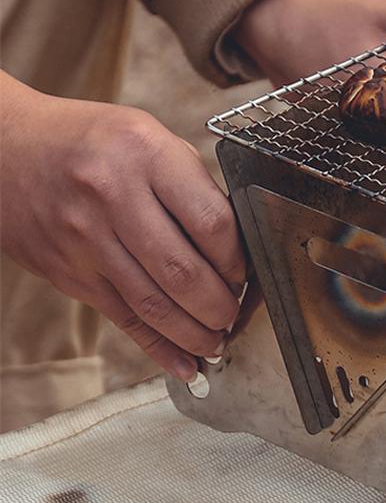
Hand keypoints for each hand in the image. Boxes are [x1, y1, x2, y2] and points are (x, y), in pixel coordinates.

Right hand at [0, 73, 245, 381]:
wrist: (7, 150)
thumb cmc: (92, 142)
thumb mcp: (149, 138)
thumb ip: (192, 185)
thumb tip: (236, 246)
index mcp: (146, 156)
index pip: (211, 222)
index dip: (238, 259)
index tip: (245, 273)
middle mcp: (114, 196)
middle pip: (183, 271)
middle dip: (220, 306)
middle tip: (235, 315)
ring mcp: (87, 239)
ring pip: (154, 304)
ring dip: (195, 334)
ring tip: (217, 342)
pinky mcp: (69, 273)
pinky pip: (123, 319)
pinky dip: (158, 348)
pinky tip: (184, 365)